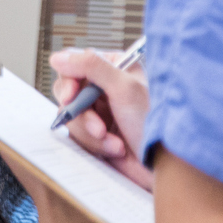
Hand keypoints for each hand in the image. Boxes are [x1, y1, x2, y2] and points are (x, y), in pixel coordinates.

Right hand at [52, 47, 153, 189]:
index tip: (72, 95)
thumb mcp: (124, 88)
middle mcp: (105, 88)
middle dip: (82, 113)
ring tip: (113, 141)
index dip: (69, 79)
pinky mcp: (96, 134)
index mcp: (114, 68)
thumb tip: (58, 57)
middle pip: (68, 91)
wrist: (164, 166)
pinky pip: (78, 136)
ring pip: (71, 117)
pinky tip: (116, 149)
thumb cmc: (154, 124)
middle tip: (97, 126)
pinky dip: (95, 144)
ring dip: (91, 133)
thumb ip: (91, 66)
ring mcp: (100, 112)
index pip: (75, 63)